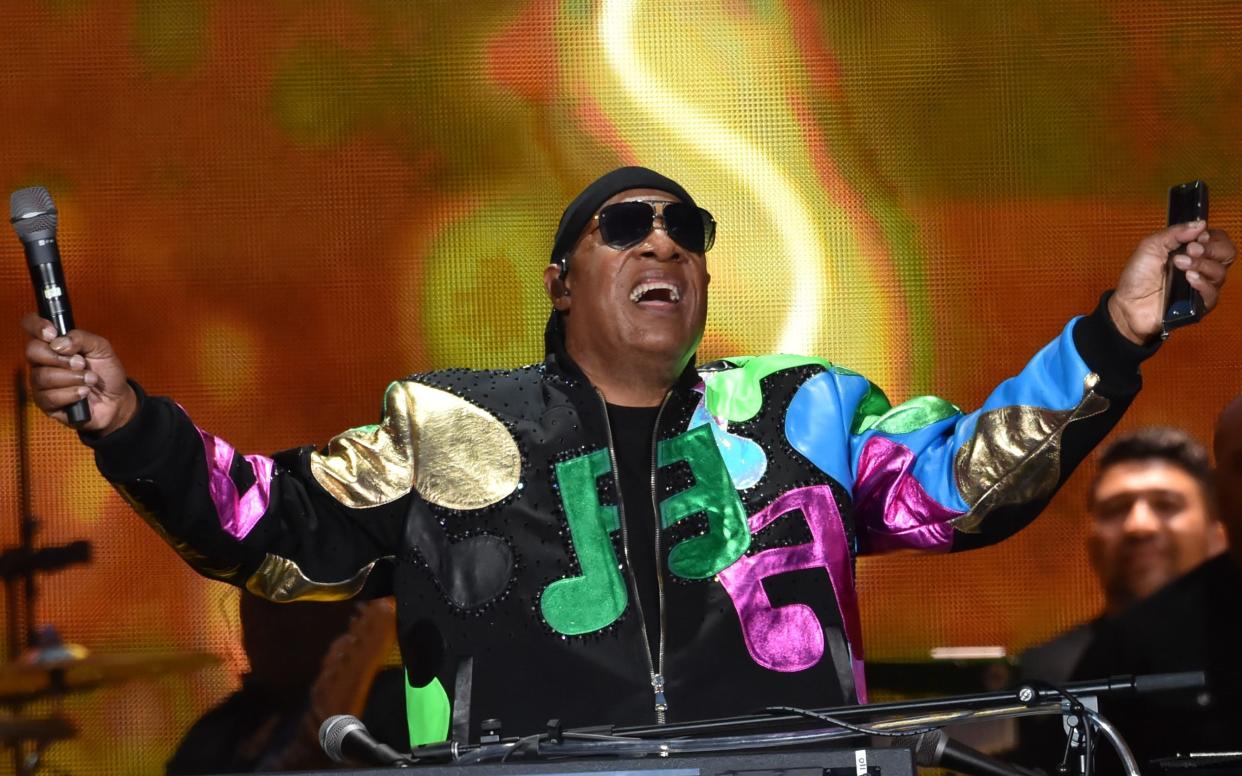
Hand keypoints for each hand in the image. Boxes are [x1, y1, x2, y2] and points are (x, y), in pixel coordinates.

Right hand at [21, 313, 137, 435]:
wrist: (116, 399)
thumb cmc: (106, 372)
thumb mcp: (102, 348)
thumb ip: (82, 338)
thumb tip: (58, 343)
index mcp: (53, 343)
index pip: (31, 325)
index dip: (37, 326)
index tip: (53, 334)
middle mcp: (42, 361)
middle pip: (32, 351)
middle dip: (60, 358)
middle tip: (82, 363)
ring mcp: (41, 382)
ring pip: (43, 376)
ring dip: (72, 378)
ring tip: (90, 380)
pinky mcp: (45, 402)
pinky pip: (49, 397)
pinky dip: (71, 393)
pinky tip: (84, 393)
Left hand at [1109, 221, 1234, 344]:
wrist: (1127, 303)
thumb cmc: (1137, 276)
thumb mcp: (1151, 246)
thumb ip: (1175, 233)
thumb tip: (1200, 224)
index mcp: (1192, 252)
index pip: (1218, 240)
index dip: (1212, 237)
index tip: (1197, 238)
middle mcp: (1201, 267)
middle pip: (1226, 253)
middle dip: (1210, 248)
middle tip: (1191, 250)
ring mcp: (1201, 286)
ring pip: (1219, 272)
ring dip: (1201, 264)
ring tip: (1179, 264)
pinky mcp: (1198, 305)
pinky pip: (1212, 293)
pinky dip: (1202, 283)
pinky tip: (1189, 278)